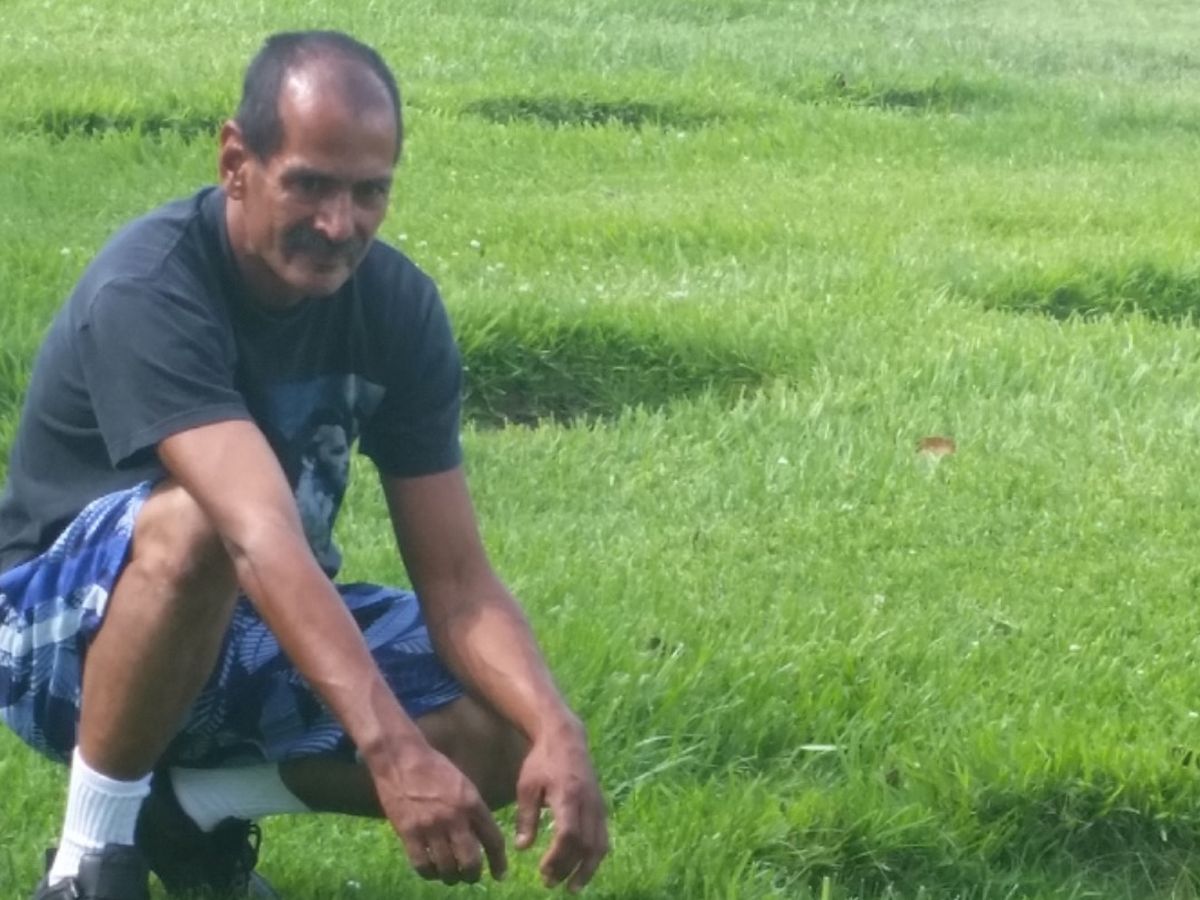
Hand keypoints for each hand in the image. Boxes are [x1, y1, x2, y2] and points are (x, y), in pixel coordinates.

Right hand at [371, 743, 507, 884]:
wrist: (401, 757)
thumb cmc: (435, 767)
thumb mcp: (463, 784)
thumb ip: (473, 810)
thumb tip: (481, 837)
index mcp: (472, 803)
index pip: (493, 839)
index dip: (499, 862)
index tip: (500, 874)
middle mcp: (454, 818)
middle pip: (470, 861)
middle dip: (473, 875)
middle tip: (472, 876)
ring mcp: (430, 827)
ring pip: (446, 868)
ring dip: (451, 877)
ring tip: (451, 875)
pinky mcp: (408, 833)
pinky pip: (422, 865)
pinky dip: (429, 873)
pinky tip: (432, 870)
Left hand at [514, 720, 608, 891]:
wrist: (565, 738)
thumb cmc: (541, 762)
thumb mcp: (527, 787)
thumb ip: (526, 818)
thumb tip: (523, 848)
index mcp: (568, 796)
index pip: (569, 834)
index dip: (559, 857)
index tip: (543, 871)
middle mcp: (588, 803)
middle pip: (585, 845)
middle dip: (568, 868)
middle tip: (549, 883)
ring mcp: (597, 805)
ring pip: (599, 844)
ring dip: (587, 869)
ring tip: (572, 887)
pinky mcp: (601, 806)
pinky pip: (603, 837)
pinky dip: (595, 856)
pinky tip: (584, 869)